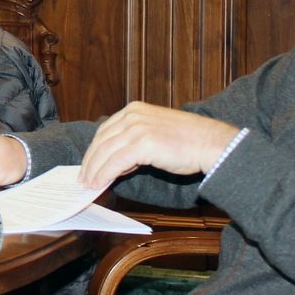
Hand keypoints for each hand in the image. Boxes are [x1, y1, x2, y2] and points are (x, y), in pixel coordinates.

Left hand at [76, 101, 237, 190]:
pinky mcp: (142, 143)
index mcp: (135, 110)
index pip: (105, 130)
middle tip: (83, 177)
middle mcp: (133, 115)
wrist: (211, 143)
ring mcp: (137, 127)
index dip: (94, 149)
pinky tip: (100, 184)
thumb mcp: (155, 133)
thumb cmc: (189, 142)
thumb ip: (135, 141)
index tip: (88, 164)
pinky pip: (115, 161)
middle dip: (90, 161)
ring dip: (94, 170)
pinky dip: (104, 174)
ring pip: (105, 152)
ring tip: (89, 184)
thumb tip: (117, 162)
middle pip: (101, 140)